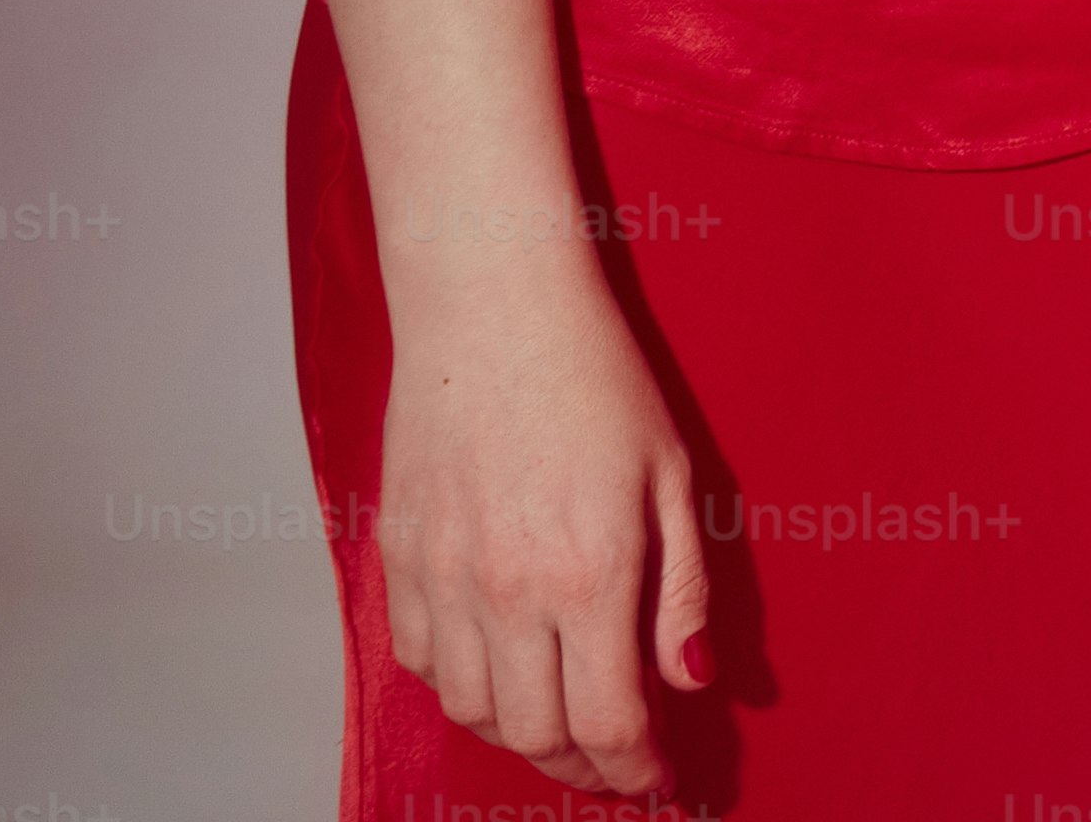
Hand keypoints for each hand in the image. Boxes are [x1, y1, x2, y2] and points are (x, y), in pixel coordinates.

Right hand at [372, 262, 706, 793]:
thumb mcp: (674, 479)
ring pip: (473, 710)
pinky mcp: (399, 561)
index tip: (657, 781)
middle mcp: (506, 594)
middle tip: (615, 764)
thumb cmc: (598, 383)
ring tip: (564, 727)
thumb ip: (682, 590)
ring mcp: (442, 581)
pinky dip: (462, 688)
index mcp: (587, 576)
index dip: (634, 768)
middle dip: (582, 767)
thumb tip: (691, 679)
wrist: (492, 315)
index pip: (608, 719)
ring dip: (521, 735)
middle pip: (535, 734)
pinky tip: (500, 672)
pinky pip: (422, 663)